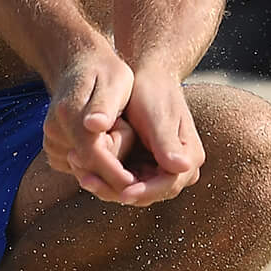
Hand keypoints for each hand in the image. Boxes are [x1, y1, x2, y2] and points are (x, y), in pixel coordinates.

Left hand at [43, 47, 203, 205]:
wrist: (145, 77)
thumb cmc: (153, 91)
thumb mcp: (158, 116)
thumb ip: (166, 142)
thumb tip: (181, 167)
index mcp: (189, 157)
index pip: (167, 185)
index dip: (143, 191)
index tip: (122, 193)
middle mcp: (179, 169)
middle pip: (148, 193)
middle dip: (117, 190)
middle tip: (88, 181)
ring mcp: (161, 170)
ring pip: (133, 190)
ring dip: (107, 185)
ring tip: (81, 175)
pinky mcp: (144, 166)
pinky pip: (125, 180)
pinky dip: (106, 177)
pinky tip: (84, 169)